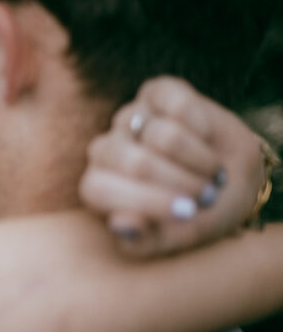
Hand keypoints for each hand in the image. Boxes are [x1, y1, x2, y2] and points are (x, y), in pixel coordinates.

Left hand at [80, 76, 265, 257]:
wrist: (232, 181)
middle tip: (205, 196)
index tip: (187, 214)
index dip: (145, 202)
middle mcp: (105, 149)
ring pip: (162, 135)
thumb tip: (121, 225)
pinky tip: (208, 138)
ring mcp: (129, 117)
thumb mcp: (175, 236)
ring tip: (210, 175)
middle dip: (180, 184)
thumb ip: (144, 239)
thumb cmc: (195, 213)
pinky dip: (203, 127)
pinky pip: (179, 105)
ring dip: (199, 161)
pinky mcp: (155, 92)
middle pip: (134, 163)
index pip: (99, 189)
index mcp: (98, 186)